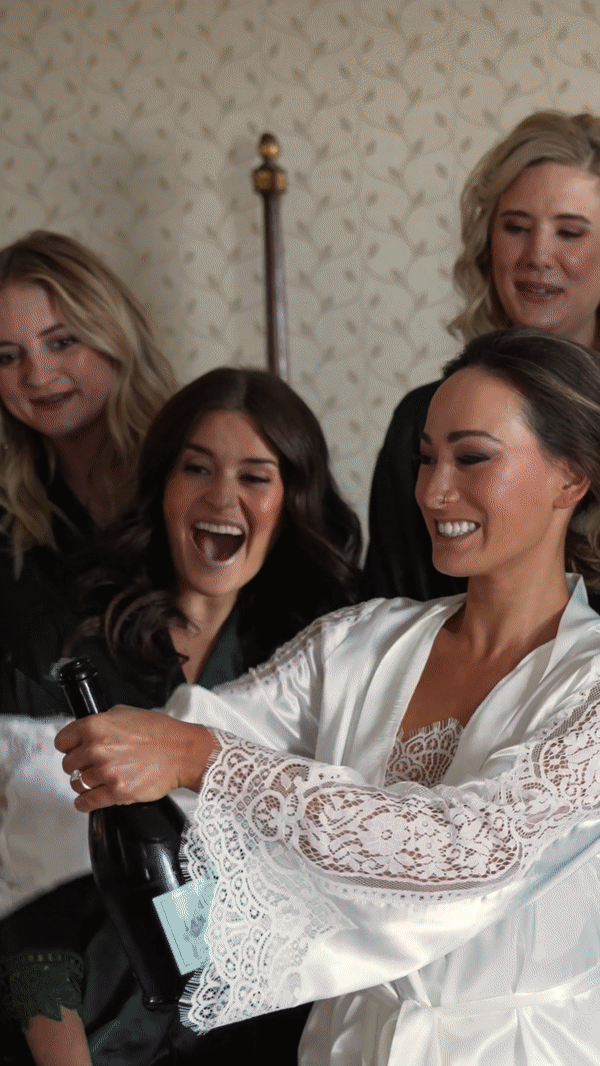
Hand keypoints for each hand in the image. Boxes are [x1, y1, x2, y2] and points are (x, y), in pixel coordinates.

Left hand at [55, 705, 218, 811]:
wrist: (182, 752)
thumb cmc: (159, 731)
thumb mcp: (126, 713)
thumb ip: (101, 722)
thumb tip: (86, 733)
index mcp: (95, 726)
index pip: (62, 741)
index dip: (68, 746)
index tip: (73, 750)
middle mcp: (97, 749)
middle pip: (68, 765)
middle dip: (78, 765)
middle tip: (91, 765)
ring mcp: (106, 772)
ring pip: (76, 784)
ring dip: (83, 784)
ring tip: (95, 782)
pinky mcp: (117, 792)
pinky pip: (87, 803)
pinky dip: (84, 803)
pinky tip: (88, 800)